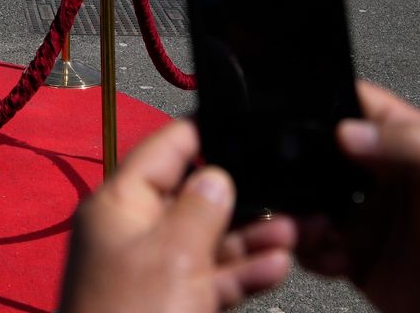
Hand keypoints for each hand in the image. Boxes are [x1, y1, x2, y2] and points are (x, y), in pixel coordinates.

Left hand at [59, 119, 294, 312]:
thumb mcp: (172, 254)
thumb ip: (201, 208)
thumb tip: (218, 174)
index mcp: (119, 204)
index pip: (164, 150)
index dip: (206, 133)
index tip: (248, 124)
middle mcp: (134, 232)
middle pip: (194, 198)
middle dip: (244, 195)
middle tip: (292, 188)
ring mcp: (153, 272)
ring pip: (209, 242)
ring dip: (253, 236)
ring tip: (301, 229)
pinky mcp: (171, 306)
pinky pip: (210, 279)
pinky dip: (242, 273)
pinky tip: (278, 267)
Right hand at [294, 82, 419, 312]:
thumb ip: (413, 145)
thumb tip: (348, 130)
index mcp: (410, 143)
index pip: (356, 105)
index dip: (324, 102)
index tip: (291, 111)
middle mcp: (383, 176)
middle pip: (320, 155)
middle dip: (296, 163)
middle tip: (289, 179)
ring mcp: (369, 218)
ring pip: (310, 202)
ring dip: (297, 211)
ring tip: (305, 226)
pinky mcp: (360, 261)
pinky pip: (315, 248)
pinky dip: (307, 249)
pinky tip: (324, 254)